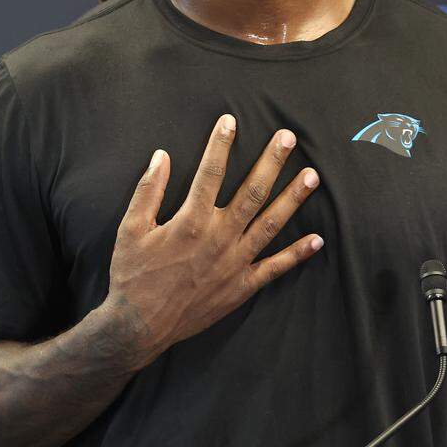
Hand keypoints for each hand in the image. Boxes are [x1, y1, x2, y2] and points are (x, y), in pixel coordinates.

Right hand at [104, 113, 322, 366]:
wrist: (139, 326)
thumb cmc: (132, 275)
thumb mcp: (130, 229)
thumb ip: (148, 190)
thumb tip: (161, 156)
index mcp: (190, 221)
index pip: (210, 172)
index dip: (221, 143)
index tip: (231, 120)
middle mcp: (219, 238)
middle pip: (252, 191)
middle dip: (272, 162)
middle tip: (288, 138)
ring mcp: (234, 263)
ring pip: (271, 224)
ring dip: (293, 199)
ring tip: (312, 176)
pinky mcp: (241, 286)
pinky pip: (275, 268)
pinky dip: (297, 254)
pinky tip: (317, 239)